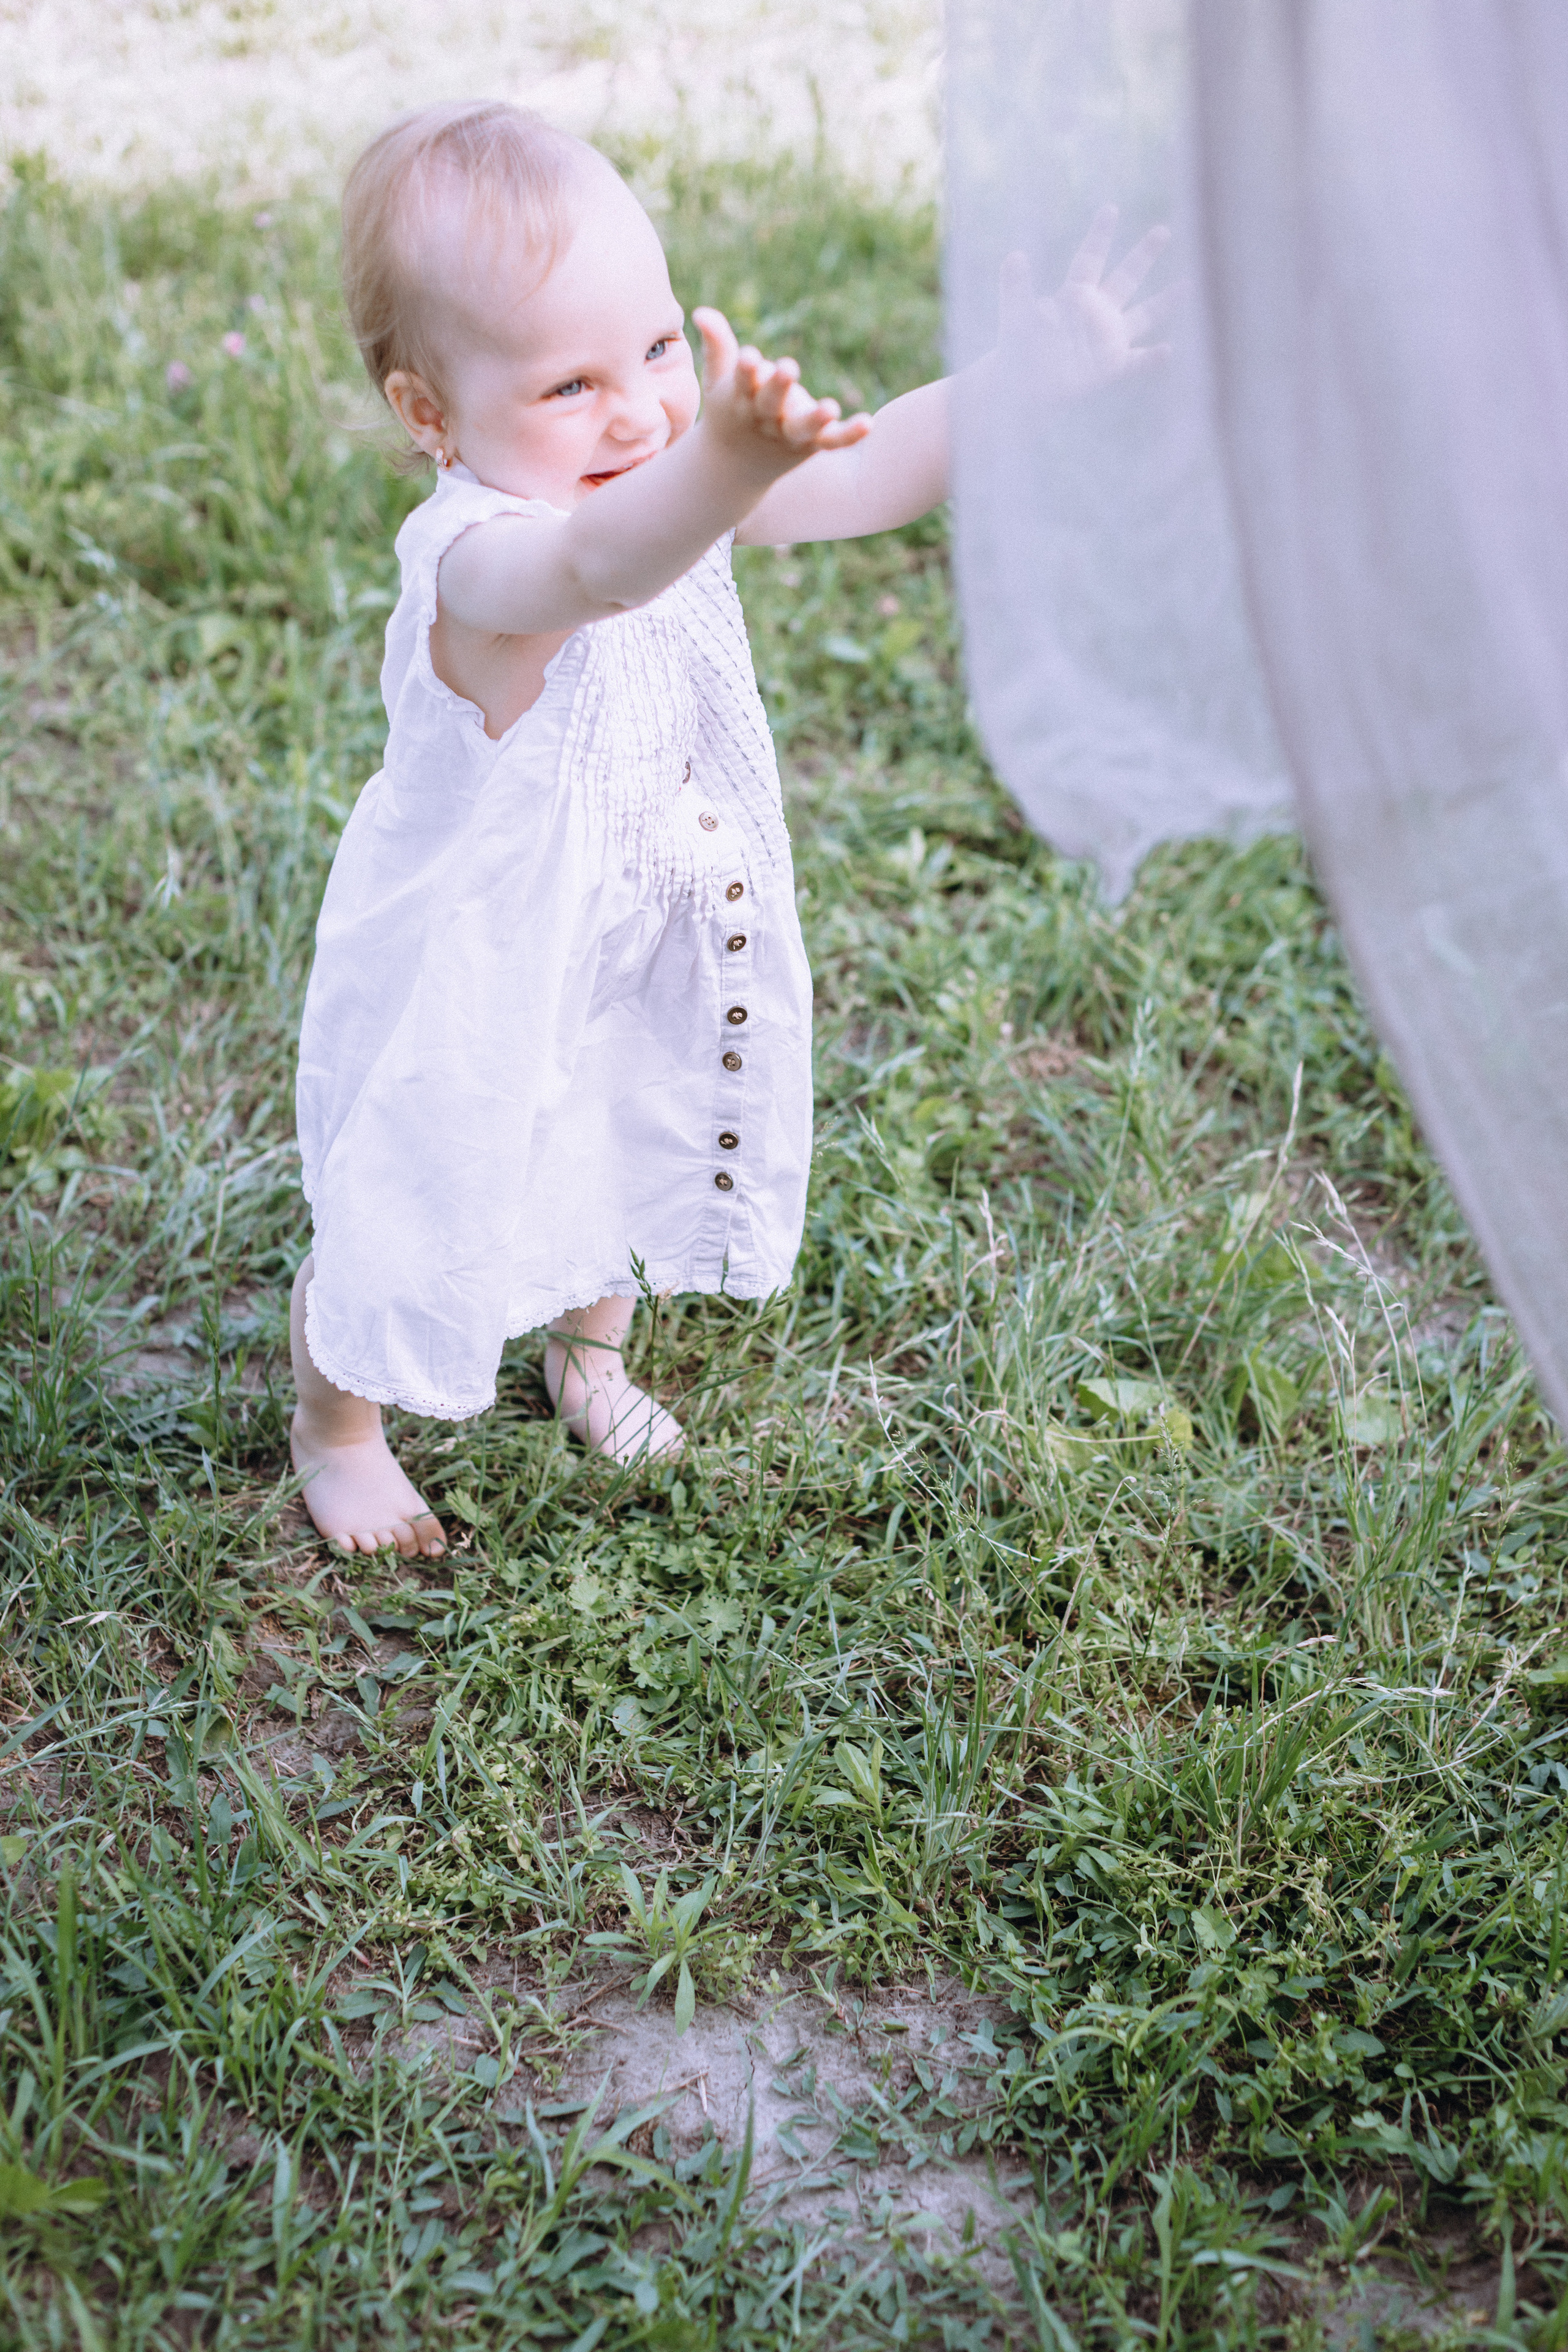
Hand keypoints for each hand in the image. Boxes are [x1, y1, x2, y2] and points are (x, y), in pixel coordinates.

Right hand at [692, 306, 871, 476]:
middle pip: (770, 403)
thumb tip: (701, 312)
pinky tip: (868, 422)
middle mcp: (764, 419)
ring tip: (830, 407)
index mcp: (741, 400)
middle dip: (778, 386)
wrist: (734, 469)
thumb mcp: (719, 380)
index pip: (742, 382)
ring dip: (815, 419)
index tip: (750, 356)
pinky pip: (832, 441)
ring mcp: (788, 434)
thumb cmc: (729, 412)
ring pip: (802, 428)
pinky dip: (849, 434)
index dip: (746, 370)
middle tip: (788, 368)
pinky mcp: (811, 445)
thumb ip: (717, 345)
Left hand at [1000, 206, 1175, 403]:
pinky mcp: (1111, 366)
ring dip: (1165, 302)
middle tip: (1164, 230)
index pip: (1090, 259)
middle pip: (1126, 277)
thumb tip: (1014, 256)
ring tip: (1189, 284)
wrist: (1022, 388)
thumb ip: (1016, 288)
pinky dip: (1152, 358)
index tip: (1110, 208)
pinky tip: (1168, 350)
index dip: (1100, 235)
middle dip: (1144, 255)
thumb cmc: (1018, 350)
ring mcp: (1108, 338)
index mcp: (1075, 295)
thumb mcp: (1016, 317)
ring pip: (1144, 315)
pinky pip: (1137, 360)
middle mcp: (1098, 312)